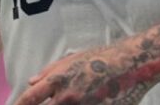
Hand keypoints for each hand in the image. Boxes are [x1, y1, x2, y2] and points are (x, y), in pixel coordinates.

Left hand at [15, 38, 154, 104]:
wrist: (129, 65)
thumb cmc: (99, 59)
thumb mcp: (70, 59)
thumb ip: (48, 72)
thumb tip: (31, 82)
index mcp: (58, 80)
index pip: (31, 98)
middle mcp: (67, 97)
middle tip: (43, 103)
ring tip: (68, 100)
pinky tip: (84, 101)